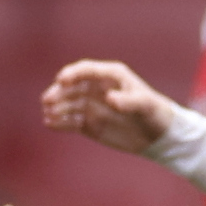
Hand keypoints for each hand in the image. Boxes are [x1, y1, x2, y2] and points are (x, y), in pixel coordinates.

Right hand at [42, 60, 176, 154]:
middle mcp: (98, 88)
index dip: (73, 73)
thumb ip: (128, 101)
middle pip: (72, 86)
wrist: (157, 135)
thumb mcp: (145, 105)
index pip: (87, 70)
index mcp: (112, 75)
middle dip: (58, 91)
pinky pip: (69, 120)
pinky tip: (51, 123)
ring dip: (56, 107)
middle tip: (47, 101)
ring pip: (67, 103)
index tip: (61, 80)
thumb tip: (109, 98)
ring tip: (49, 114)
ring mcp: (91, 105)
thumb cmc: (155, 113)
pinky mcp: (87, 123)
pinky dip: (60, 121)